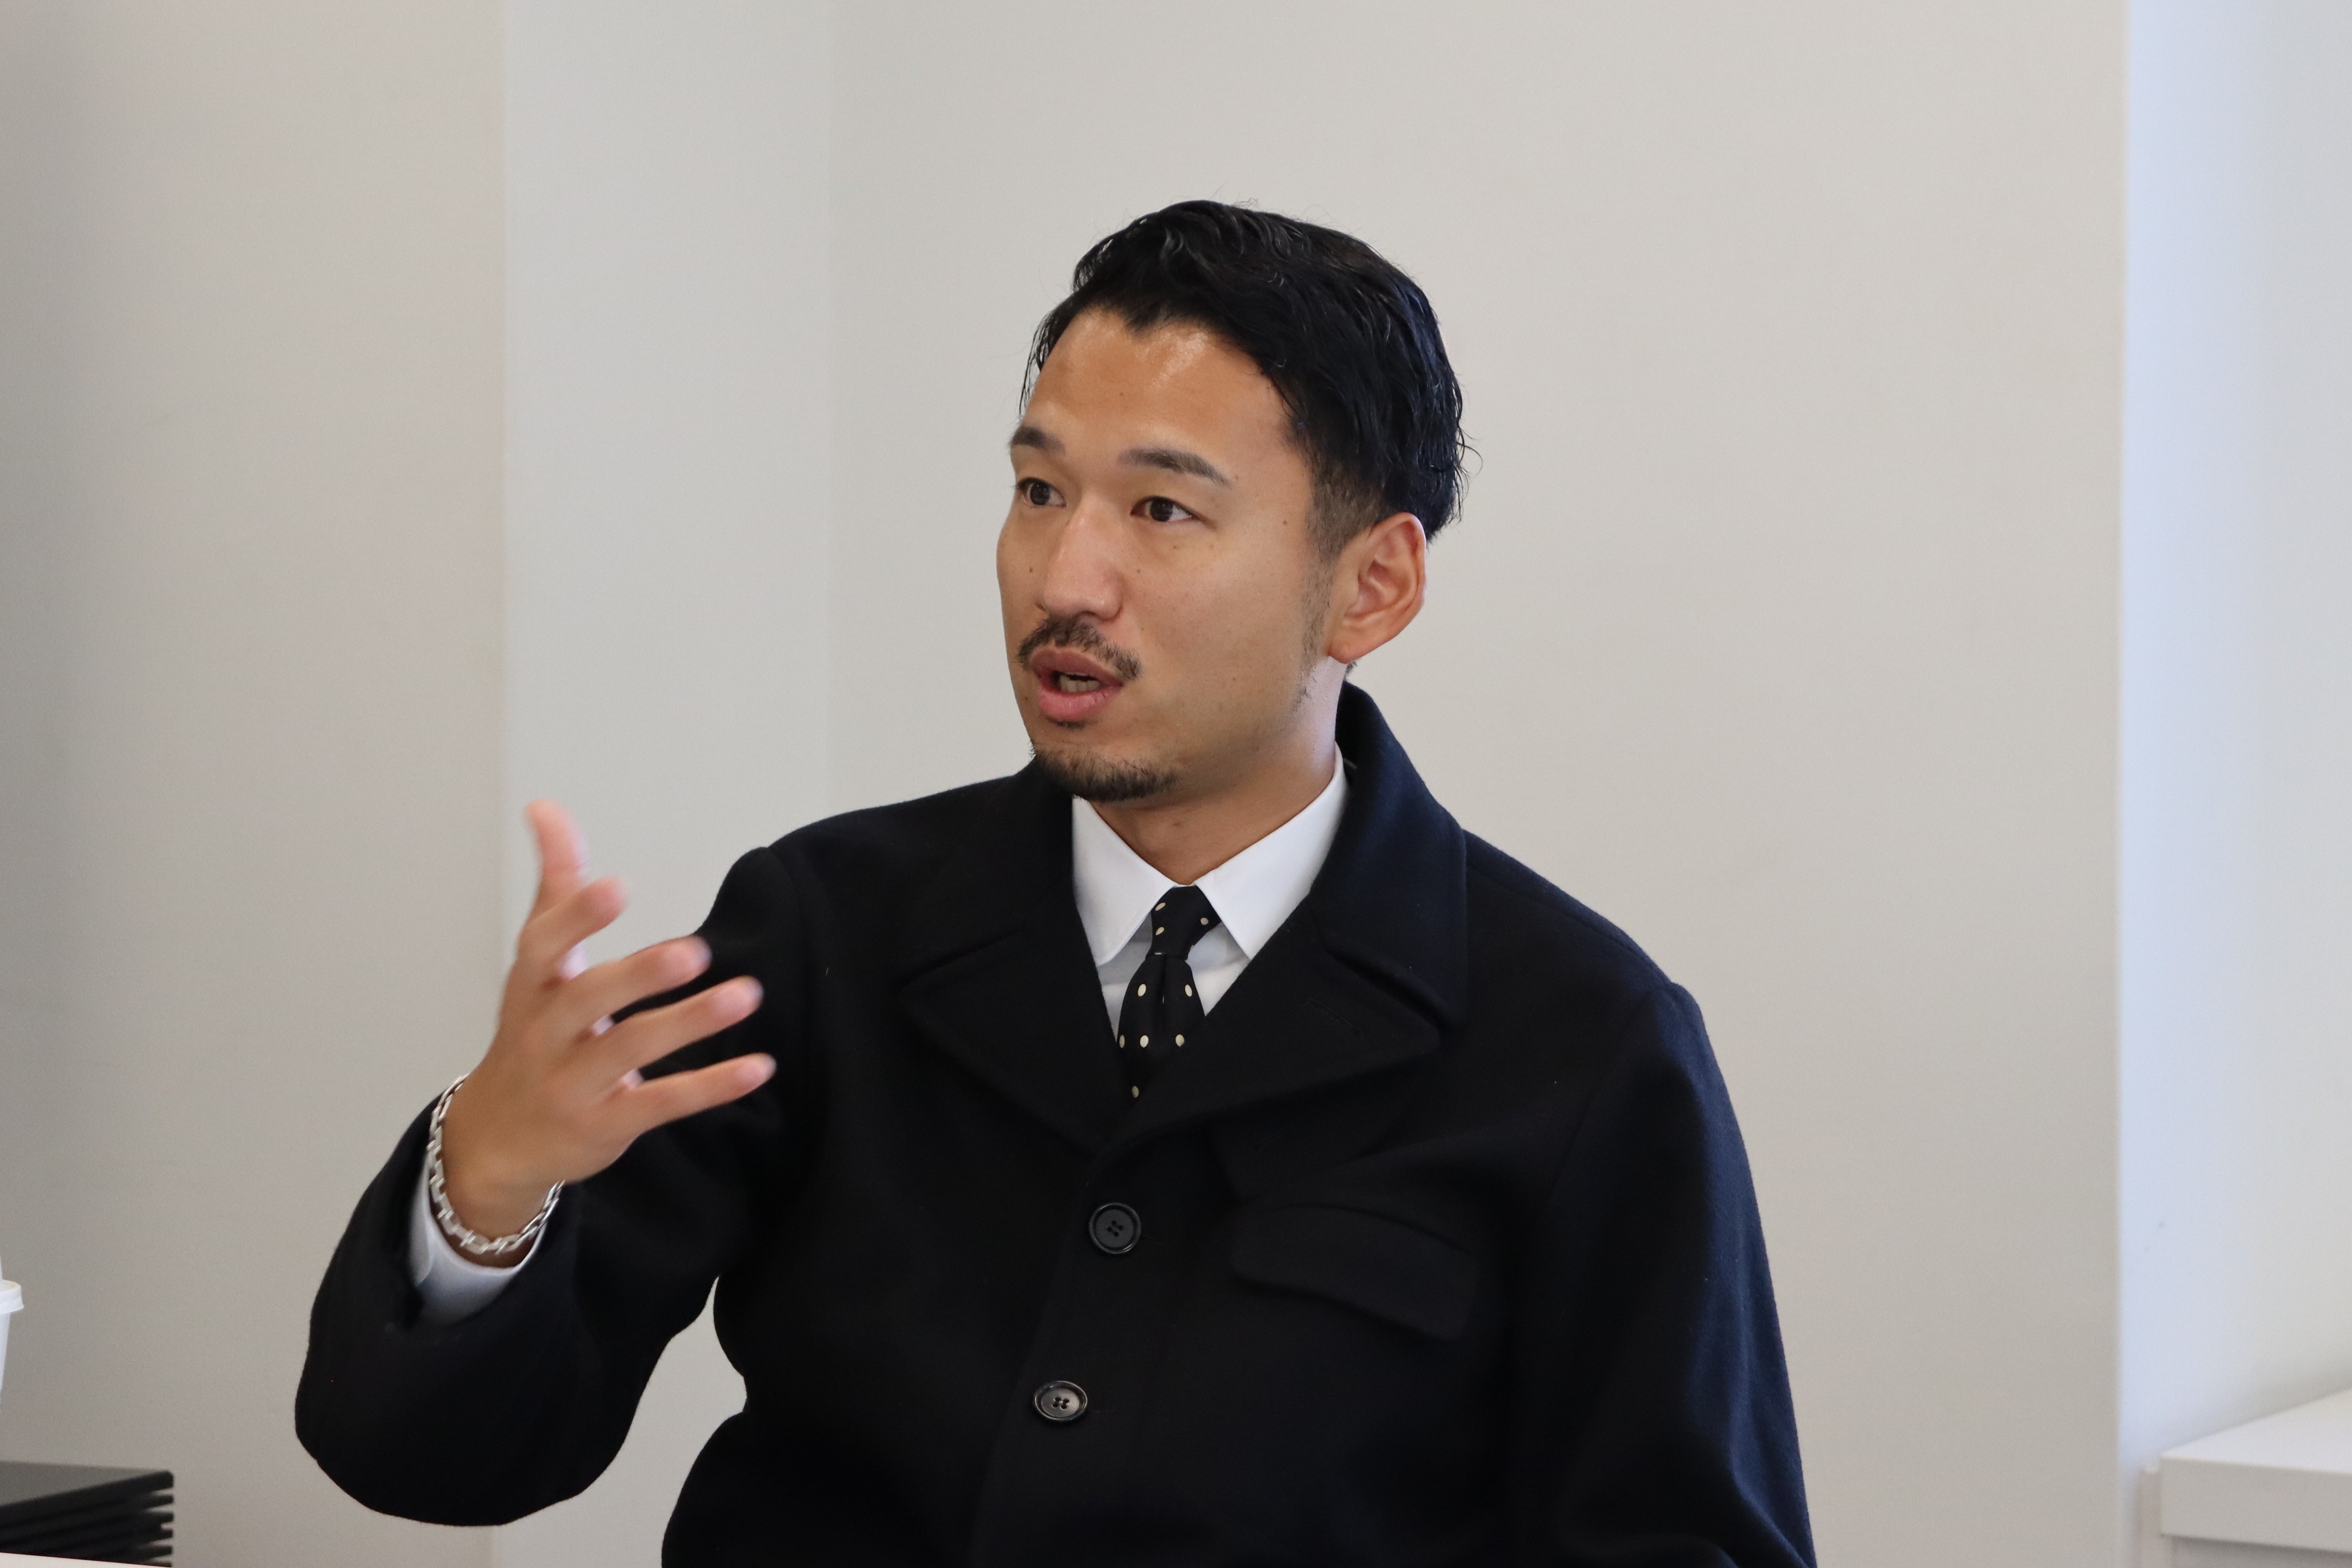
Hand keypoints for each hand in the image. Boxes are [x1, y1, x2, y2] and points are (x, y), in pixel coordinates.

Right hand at [437, 801, 772, 1259]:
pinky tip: (759, 1066)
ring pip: (630, 1051)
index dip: (576, 917)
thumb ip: (557, 886)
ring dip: (690, 1023)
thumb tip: (546, 806)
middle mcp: (546, 1034)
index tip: (616, 884)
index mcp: (532, 988)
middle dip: (638, 975)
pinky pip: (661, 1104)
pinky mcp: (606, 1124)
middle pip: (588, 1000)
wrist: (496, 1139)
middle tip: (695, 950)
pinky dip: (711, 1087)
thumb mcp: (537, 964)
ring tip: (746, 994)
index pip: (544, 947)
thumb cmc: (531, 1033)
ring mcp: (573, 1084)